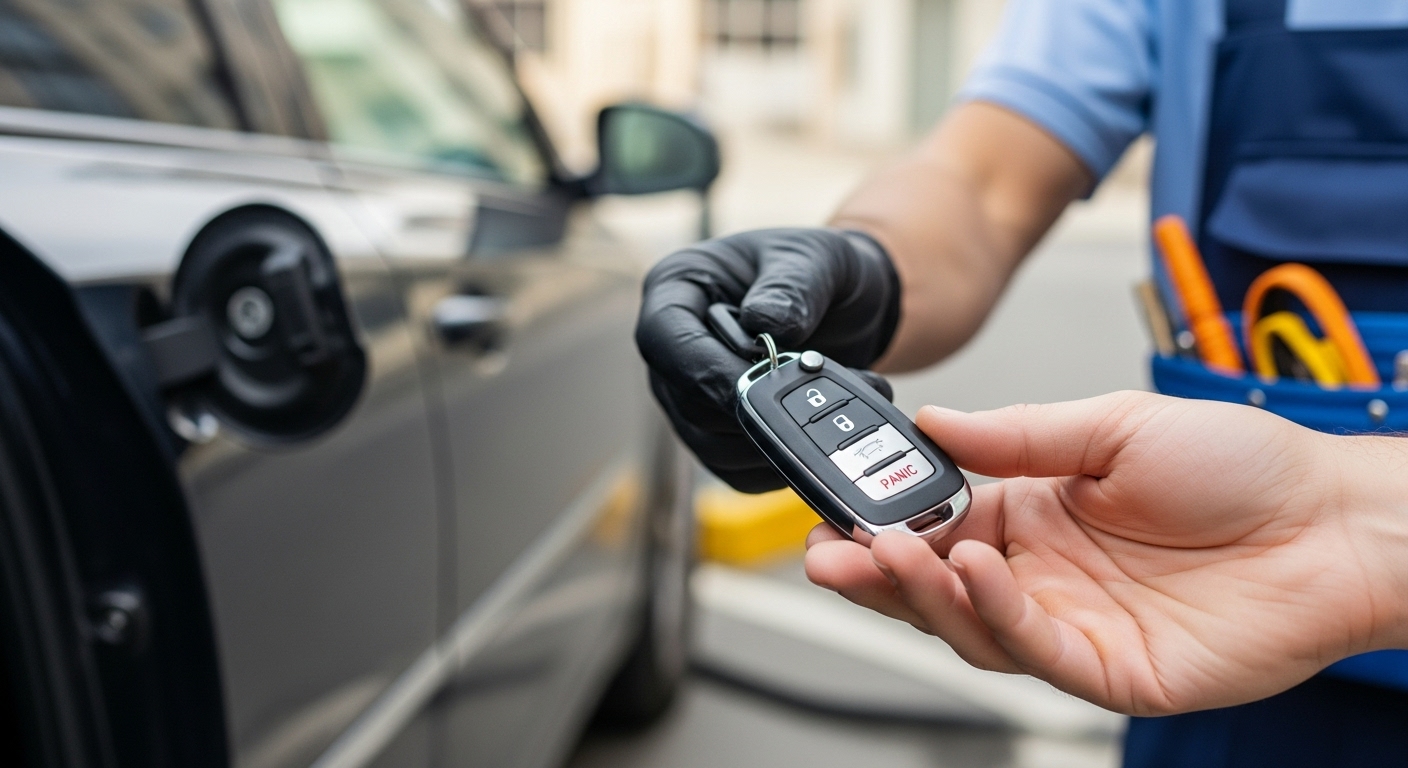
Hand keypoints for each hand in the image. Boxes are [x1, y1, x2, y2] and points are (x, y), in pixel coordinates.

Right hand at [636, 228, 899, 491]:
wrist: (845, 306)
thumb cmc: (815, 270)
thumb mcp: (814, 258)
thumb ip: (792, 286)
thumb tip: (768, 325)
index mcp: (677, 290)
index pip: (662, 337)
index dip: (702, 370)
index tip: (753, 385)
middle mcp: (674, 350)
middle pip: (688, 403)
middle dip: (756, 408)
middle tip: (820, 394)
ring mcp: (692, 398)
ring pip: (713, 445)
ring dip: (778, 438)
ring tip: (838, 408)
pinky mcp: (721, 436)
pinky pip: (740, 471)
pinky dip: (785, 462)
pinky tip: (823, 434)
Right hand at [805, 391, 1407, 714]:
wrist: (1335, 520)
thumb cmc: (1242, 468)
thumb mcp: (1112, 425)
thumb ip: (1015, 433)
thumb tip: (933, 421)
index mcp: (1034, 514)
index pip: (935, 526)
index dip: (882, 523)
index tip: (837, 507)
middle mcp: (1045, 575)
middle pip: (936, 589)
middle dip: (875, 572)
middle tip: (828, 552)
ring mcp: (1074, 626)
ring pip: (970, 628)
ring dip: (921, 593)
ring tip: (891, 552)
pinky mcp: (1111, 672)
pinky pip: (1035, 651)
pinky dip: (994, 613)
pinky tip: (975, 571)